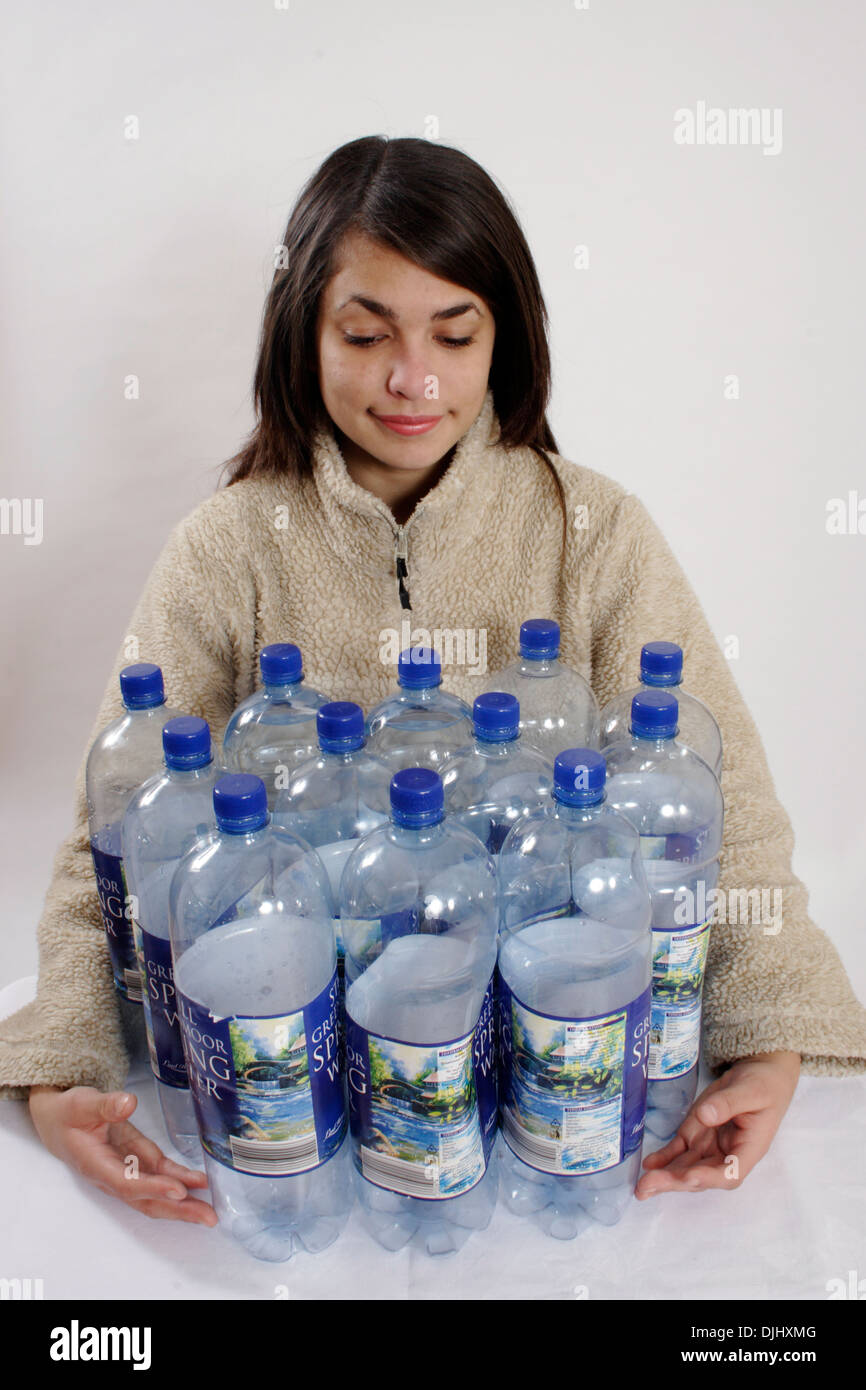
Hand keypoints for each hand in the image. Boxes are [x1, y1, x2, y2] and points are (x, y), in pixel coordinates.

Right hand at [28, 1085, 217, 1225]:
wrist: (61, 1123)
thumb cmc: (69, 1114)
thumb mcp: (82, 1104)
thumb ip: (105, 1105)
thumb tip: (127, 1103)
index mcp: (95, 1165)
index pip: (127, 1183)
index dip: (153, 1188)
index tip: (179, 1190)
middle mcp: (113, 1176)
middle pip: (146, 1200)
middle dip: (178, 1210)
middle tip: (208, 1217)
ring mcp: (127, 1171)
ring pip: (157, 1195)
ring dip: (184, 1204)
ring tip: (211, 1212)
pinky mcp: (138, 1160)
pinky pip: (161, 1175)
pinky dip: (181, 1179)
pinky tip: (201, 1183)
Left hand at [635, 1050, 800, 1198]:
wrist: (758, 1075)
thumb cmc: (763, 1085)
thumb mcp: (751, 1090)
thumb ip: (728, 1103)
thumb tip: (705, 1115)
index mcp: (749, 1148)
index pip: (730, 1173)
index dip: (709, 1178)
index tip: (688, 1176)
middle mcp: (727, 1154)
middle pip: (701, 1175)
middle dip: (675, 1182)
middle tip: (648, 1186)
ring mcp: (710, 1146)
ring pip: (685, 1167)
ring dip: (664, 1177)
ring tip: (641, 1186)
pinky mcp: (696, 1134)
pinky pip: (678, 1151)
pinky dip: (662, 1159)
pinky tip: (648, 1165)